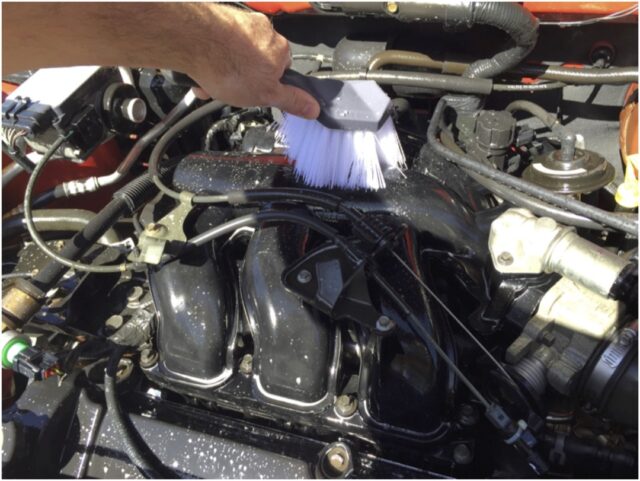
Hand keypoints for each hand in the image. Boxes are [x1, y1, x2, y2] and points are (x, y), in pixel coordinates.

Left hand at [188, 4, 319, 118]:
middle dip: (242, 80)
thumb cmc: (228, 64)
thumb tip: (313, 108)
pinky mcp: (218, 20)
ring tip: (211, 83)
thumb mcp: (266, 94)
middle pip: (256, 62)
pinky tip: (201, 70)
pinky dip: (210, 60)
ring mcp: (239, 23)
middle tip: (231, 91)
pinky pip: (217, 45)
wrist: (193, 41)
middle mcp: (262, 31)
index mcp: (280, 48)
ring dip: (223, 73)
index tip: (257, 94)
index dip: (268, 85)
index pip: (282, 69)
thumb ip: (290, 100)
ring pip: (234, 56)